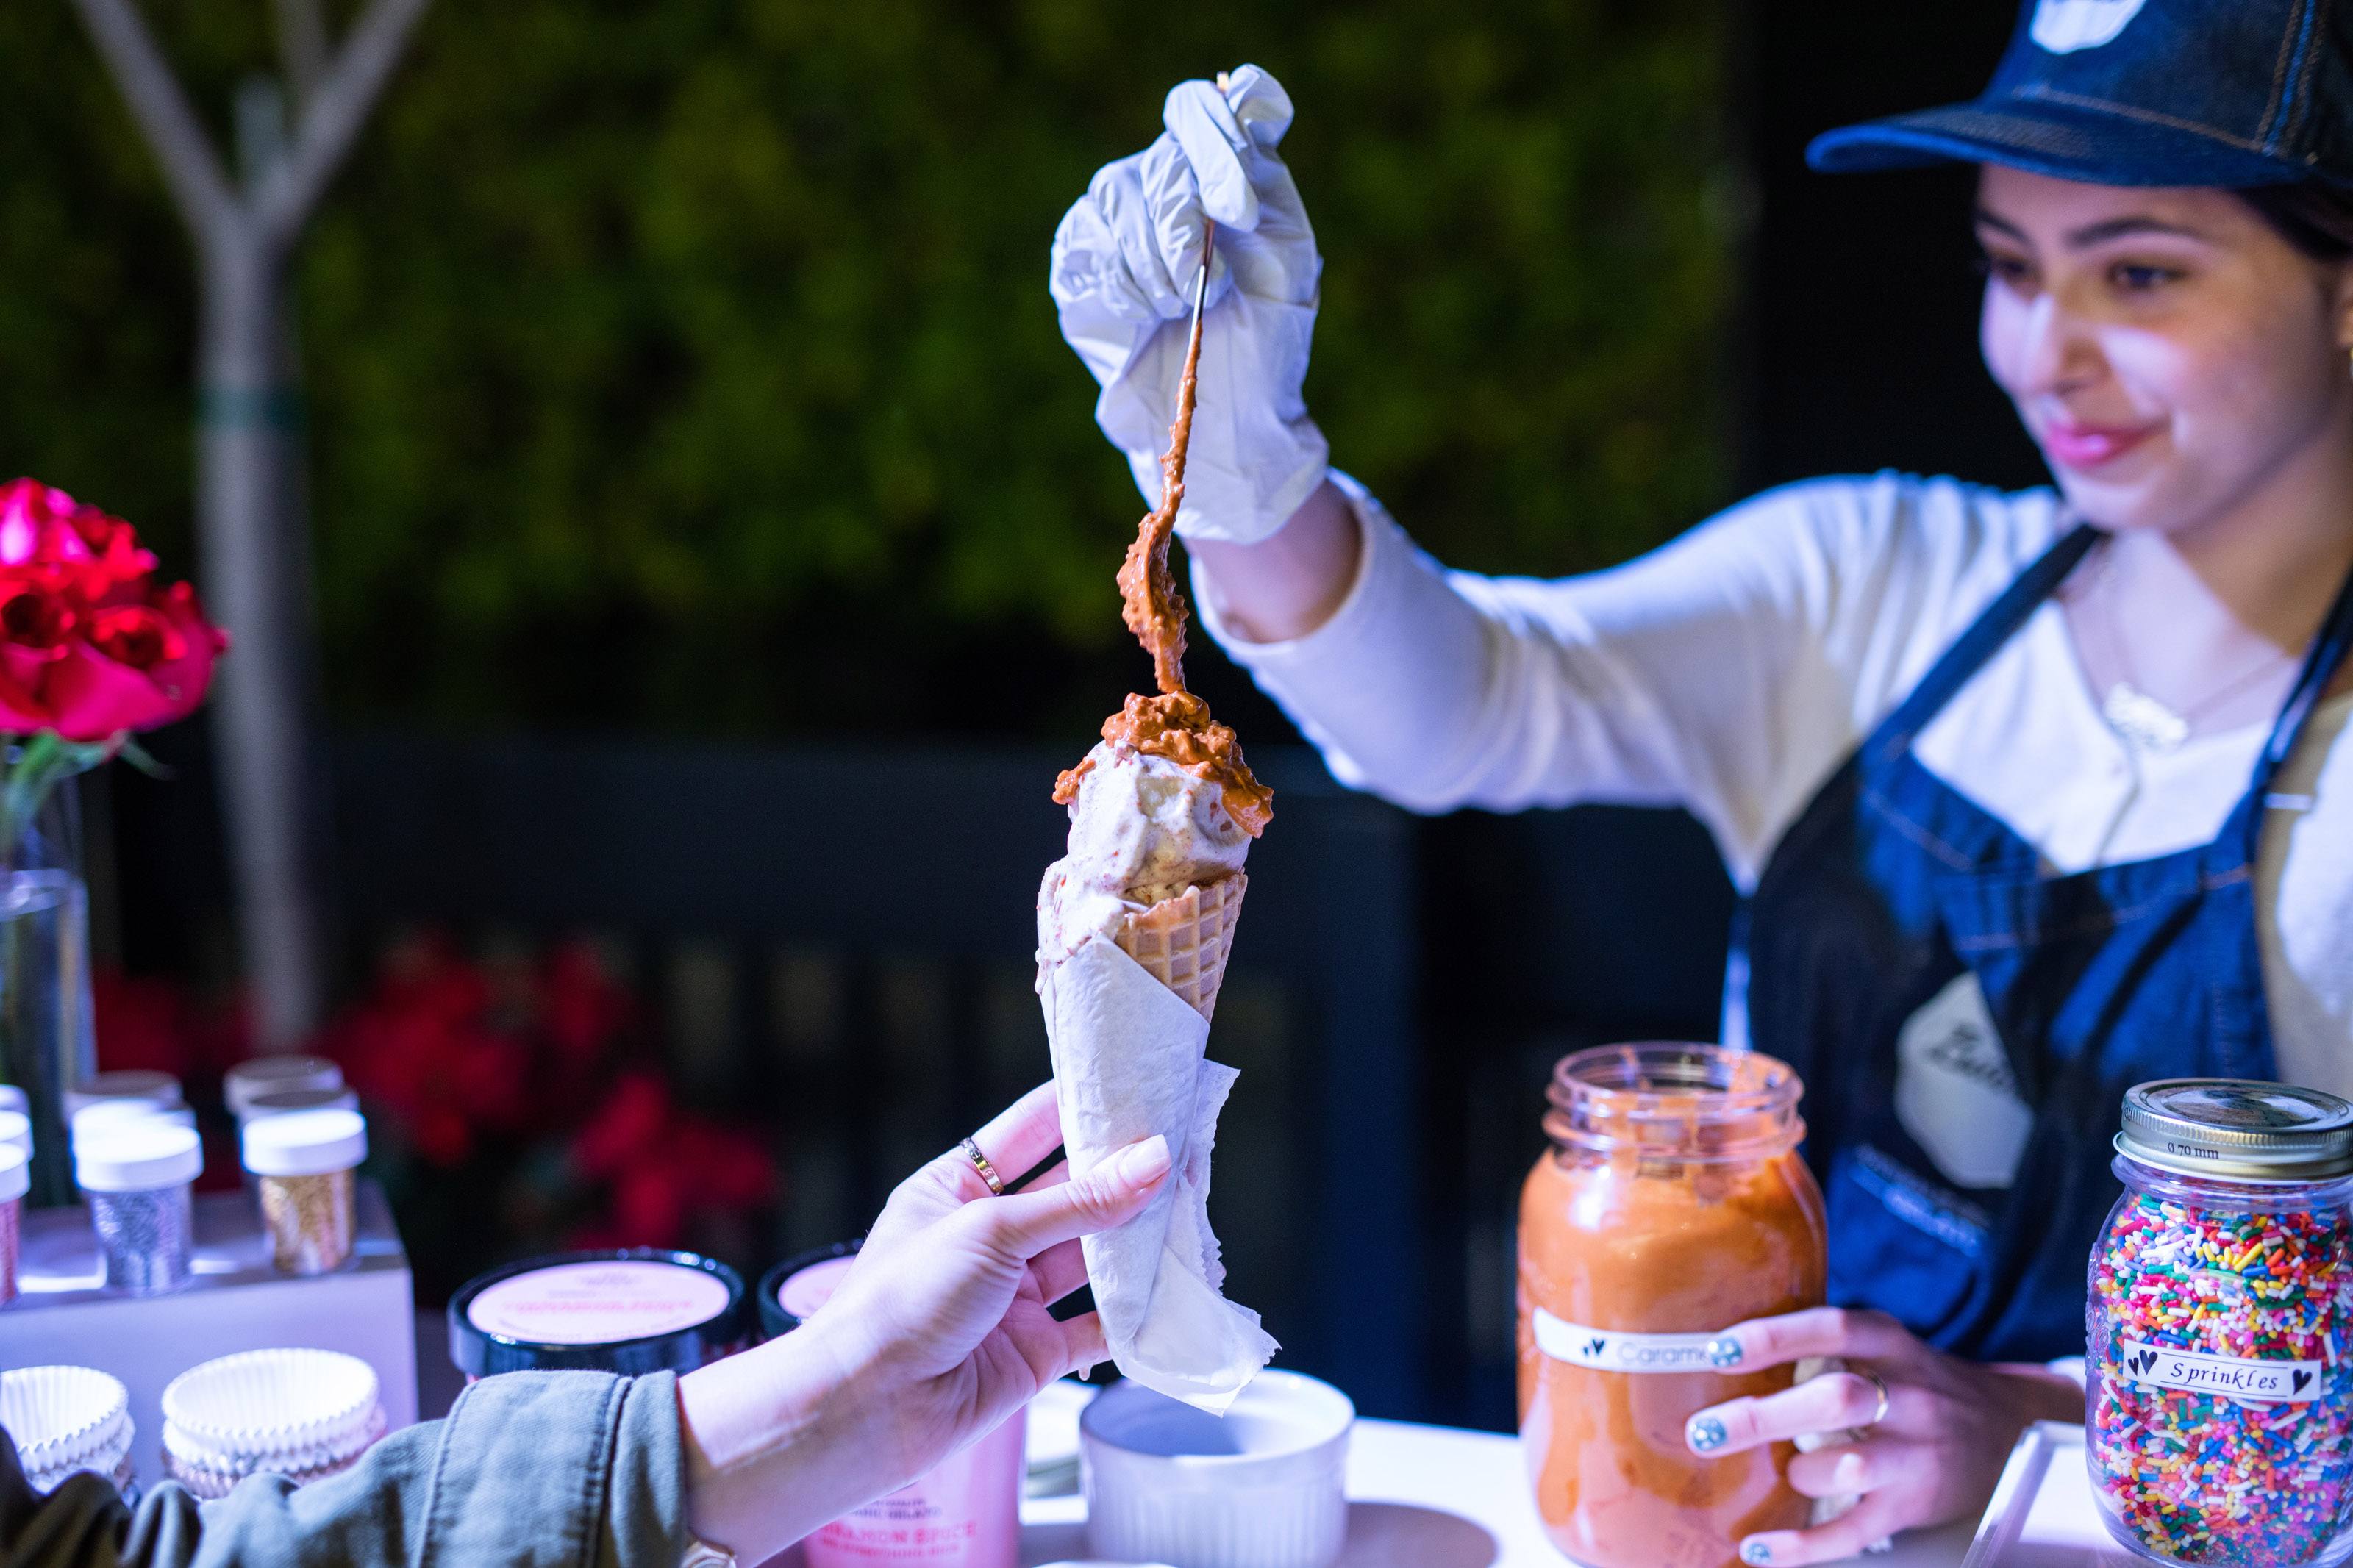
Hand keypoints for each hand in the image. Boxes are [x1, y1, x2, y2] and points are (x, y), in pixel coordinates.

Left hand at [678, 1084, 1170, 1560]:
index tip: (1143, 1086)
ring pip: (1093, 1257)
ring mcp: (1015, 1296)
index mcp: (960, 1188)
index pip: (1035, 1131)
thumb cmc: (900, 1304)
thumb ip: (1079, 1202)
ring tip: (1192, 1215)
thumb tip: (1153, 1159)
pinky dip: (1135, 1315)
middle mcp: (991, 1237)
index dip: (1087, 1107)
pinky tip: (1173, 1293)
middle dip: (1127, 1176)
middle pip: (1073, 1194)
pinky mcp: (1036, 1351)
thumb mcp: (991, 1232)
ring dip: (1138, 1242)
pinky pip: (1098, 1326)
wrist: (865, 1412)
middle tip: (1187, 1151)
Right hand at [1049, 64, 1328, 543]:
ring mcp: (1118, 209)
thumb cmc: (1264, 339)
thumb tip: (1227, 116)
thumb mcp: (1287, 260)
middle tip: (1210, 291)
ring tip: (1183, 310)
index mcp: (1230, 165)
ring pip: (1121, 198)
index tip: (1241, 215)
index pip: (1210, 107)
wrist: (1219, 416)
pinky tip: (1149, 315)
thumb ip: (1264, 181)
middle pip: (1166, 160)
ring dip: (1159, 267)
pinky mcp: (1080, 252)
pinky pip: (1087, 242)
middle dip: (1189, 232)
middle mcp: (1171, 173)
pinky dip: (1124, 286)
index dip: (1220, 146)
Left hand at [1681, 1307, 2082, 1565]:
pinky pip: (1854, 1532)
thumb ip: (1820, 1343)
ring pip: (1853, 1465)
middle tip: (1704, 1430)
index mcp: (1890, 1345)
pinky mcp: (1912, 1506)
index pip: (1833, 1329)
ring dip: (1798, 1474)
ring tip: (1762, 1478)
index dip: (1775, 1338)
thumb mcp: (1881, 1346)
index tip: (1716, 1350)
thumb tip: (1717, 1348)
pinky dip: (1803, 1545)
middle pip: (1839, 1399)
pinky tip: (1758, 1547)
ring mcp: (1915, 1455)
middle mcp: (1909, 1396)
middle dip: (1765, 1416)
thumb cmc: (1913, 1383)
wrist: (2003, 1430)